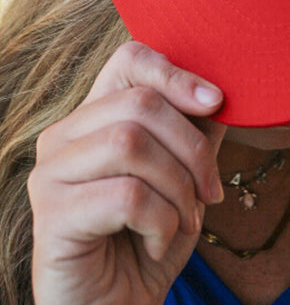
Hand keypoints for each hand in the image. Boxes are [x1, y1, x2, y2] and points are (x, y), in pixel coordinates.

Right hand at [28, 41, 226, 304]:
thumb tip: (222, 93)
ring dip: (178, 188)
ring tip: (185, 220)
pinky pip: (127, 196)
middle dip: (192, 149)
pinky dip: (161, 222)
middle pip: (141, 104)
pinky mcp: (51, 215)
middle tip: (210, 192)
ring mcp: (51, 173)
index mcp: (94, 116)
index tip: (217, 102)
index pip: (130, 60)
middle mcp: (64, 136)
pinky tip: (158, 244)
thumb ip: (197, 132)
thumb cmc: (149, 239)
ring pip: (132, 143)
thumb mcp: (183, 178)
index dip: (177, 73)